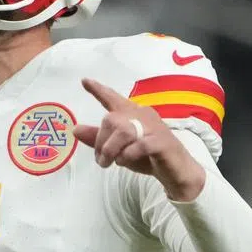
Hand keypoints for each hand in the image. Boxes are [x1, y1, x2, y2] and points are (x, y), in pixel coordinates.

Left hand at [74, 78, 206, 201]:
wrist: (176, 171)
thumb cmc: (147, 157)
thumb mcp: (119, 148)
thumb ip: (98, 139)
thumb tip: (75, 129)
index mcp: (133, 113)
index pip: (114, 98)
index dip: (99, 90)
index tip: (84, 80)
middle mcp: (143, 115)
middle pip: (111, 120)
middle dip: (100, 141)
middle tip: (101, 160)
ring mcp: (154, 128)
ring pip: (123, 131)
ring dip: (110, 150)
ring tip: (108, 163)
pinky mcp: (162, 143)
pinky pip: (139, 145)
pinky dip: (127, 155)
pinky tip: (124, 161)